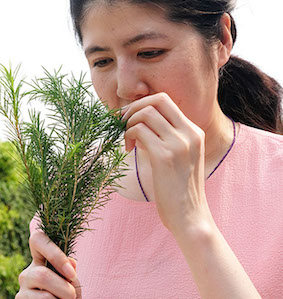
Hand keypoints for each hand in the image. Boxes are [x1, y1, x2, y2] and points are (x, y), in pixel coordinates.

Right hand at [16, 230, 81, 298]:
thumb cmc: (67, 291)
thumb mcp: (70, 278)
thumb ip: (69, 269)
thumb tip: (71, 263)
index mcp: (40, 257)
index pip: (37, 239)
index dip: (55, 255)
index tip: (71, 274)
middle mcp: (28, 270)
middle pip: (42, 275)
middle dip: (62, 288)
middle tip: (72, 295)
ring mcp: (22, 287)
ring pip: (43, 295)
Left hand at [122, 92, 213, 234]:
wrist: (190, 217)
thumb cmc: (179, 189)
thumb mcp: (180, 157)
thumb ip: (166, 137)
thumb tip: (139, 123)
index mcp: (194, 131)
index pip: (166, 100)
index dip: (143, 104)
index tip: (130, 117)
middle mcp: (189, 133)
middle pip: (157, 100)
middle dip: (135, 107)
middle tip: (123, 123)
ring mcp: (179, 144)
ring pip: (146, 113)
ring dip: (129, 123)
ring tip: (127, 140)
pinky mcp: (165, 156)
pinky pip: (139, 130)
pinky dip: (128, 135)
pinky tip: (128, 149)